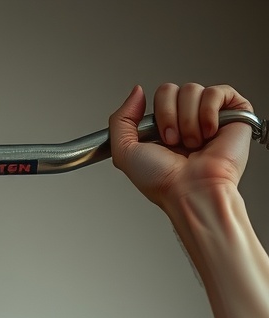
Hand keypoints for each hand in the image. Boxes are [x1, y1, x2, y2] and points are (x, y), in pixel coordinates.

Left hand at [109, 83, 252, 209]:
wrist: (191, 191)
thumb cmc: (163, 181)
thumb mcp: (124, 153)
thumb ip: (120, 120)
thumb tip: (137, 91)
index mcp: (166, 127)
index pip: (160, 96)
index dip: (157, 114)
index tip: (160, 140)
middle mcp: (187, 120)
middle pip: (172, 89)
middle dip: (168, 117)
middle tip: (174, 142)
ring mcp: (210, 115)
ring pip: (192, 89)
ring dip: (187, 121)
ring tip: (193, 144)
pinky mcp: (234, 112)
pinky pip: (217, 92)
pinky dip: (208, 113)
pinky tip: (209, 134)